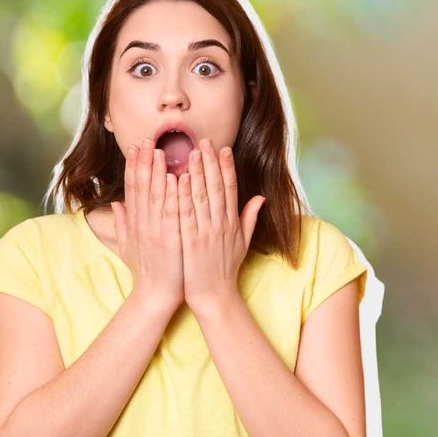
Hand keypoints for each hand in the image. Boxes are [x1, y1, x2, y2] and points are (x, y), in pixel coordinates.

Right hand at [111, 138, 184, 312]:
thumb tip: (115, 205)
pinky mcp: (170, 239)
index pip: (132, 189)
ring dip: (158, 172)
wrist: (156, 295)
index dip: (133, 167)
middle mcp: (142, 223)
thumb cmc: (147, 270)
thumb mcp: (129, 245)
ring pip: (156, 195)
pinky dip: (174, 195)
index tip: (136, 148)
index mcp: (135, 223)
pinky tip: (176, 178)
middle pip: (141, 187)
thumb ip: (123, 223)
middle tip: (146, 140)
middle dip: (143, 162)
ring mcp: (155, 230)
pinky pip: (173, 212)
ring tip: (160, 151)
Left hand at [177, 138, 264, 313]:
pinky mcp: (190, 241)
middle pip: (215, 188)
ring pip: (200, 197)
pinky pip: (185, 214)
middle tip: (203, 142)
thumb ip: (249, 218)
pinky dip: (182, 196)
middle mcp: (220, 225)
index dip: (226, 168)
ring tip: (190, 153)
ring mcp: (204, 232)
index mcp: (232, 223)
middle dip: (209, 163)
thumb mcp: (243, 242)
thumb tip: (260, 197)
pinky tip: (177, 180)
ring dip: (195, 173)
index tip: (223, 149)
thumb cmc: (226, 268)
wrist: (213, 294)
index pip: (230, 189)